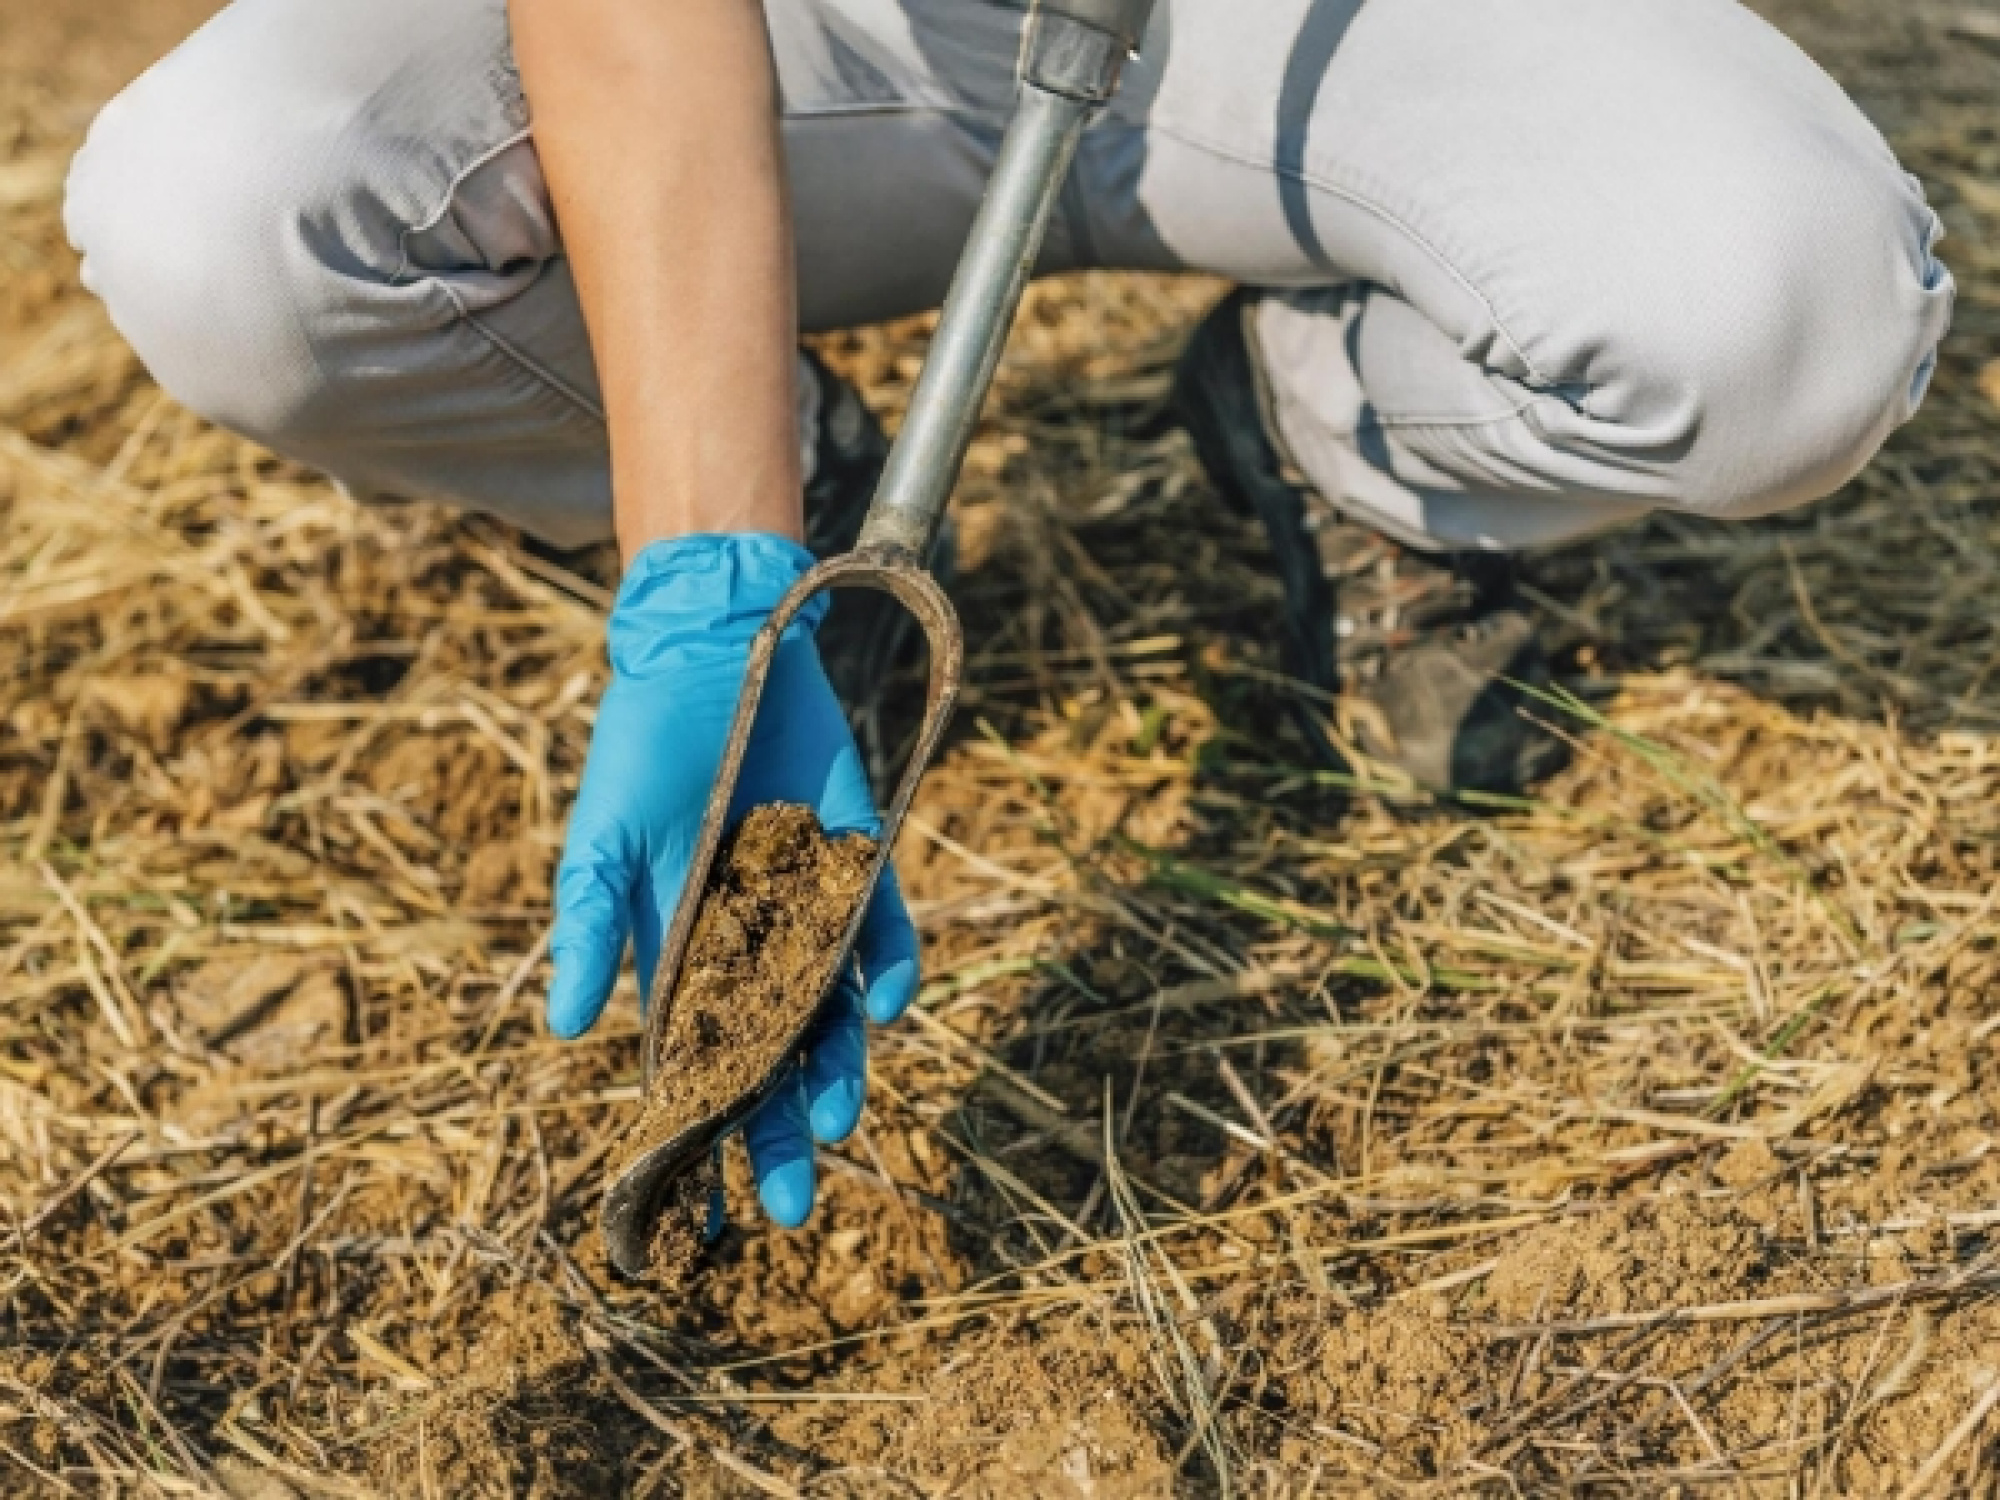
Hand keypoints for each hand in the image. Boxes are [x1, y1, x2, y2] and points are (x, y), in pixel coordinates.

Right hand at [548, 533, 919, 1226]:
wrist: (715, 653)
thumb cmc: (642, 750)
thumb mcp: (601, 841)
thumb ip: (589, 927)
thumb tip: (562, 1031)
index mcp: (682, 957)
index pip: (694, 1069)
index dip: (700, 1141)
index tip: (704, 1223)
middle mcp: (754, 949)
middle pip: (772, 1061)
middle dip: (780, 1134)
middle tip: (794, 1208)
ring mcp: (814, 911)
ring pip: (836, 1013)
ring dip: (840, 1070)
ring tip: (837, 1121)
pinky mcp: (866, 864)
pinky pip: (888, 932)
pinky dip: (893, 970)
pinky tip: (888, 1005)